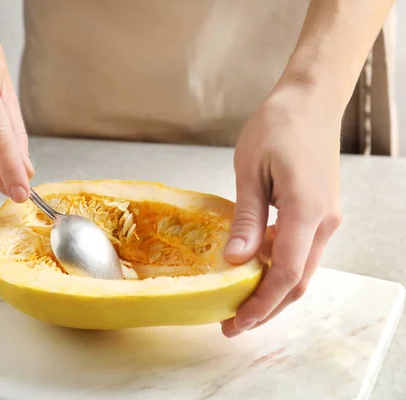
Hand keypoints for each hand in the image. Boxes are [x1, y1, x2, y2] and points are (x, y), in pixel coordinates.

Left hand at [222, 81, 342, 336]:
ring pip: (301, 270)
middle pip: (297, 282)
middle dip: (266, 308)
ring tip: (238, 303)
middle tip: (232, 324)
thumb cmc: (278, 126)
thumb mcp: (251, 171)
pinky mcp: (319, 213)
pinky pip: (300, 251)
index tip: (235, 322)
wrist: (309, 100)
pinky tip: (252, 270)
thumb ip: (247, 219)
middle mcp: (323, 223)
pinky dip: (278, 268)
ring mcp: (325, 219)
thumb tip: (236, 261)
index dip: (261, 305)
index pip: (285, 275)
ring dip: (272, 291)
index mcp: (306, 213)